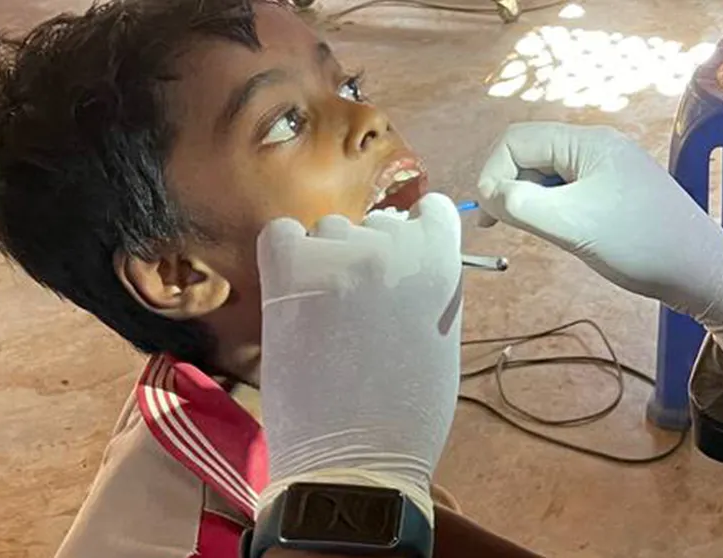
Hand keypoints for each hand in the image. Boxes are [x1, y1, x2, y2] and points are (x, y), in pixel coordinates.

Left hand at [254, 193, 463, 524]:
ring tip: (324, 312)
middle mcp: (394, 247)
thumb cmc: (409, 411)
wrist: (356, 457)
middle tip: (360, 306)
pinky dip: (285, 255)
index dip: (417, 234)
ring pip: (329, 230)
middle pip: (377, 224)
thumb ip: (429, 287)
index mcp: (441, 262)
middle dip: (370, 255)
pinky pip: (280, 234)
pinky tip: (292, 294)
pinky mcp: (289, 271)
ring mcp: (340, 256)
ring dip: (327, 260)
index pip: (433, 210)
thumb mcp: (441, 336)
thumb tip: (403, 264)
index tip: (403, 264)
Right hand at [477, 122, 722, 356]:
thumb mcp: (572, 225)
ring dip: (530, 198)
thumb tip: (490, 192)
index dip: (493, 172)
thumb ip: (522, 204)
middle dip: (509, 184)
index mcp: (588, 143)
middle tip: (496, 225)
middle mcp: (599, 146)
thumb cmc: (639, 245)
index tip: (489, 214)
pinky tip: (557, 231)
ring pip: (552, 173)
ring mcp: (612, 168)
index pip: (517, 140)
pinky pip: (573, 189)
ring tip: (525, 230)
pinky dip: (555, 206)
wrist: (703, 271)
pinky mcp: (621, 191)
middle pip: (533, 153)